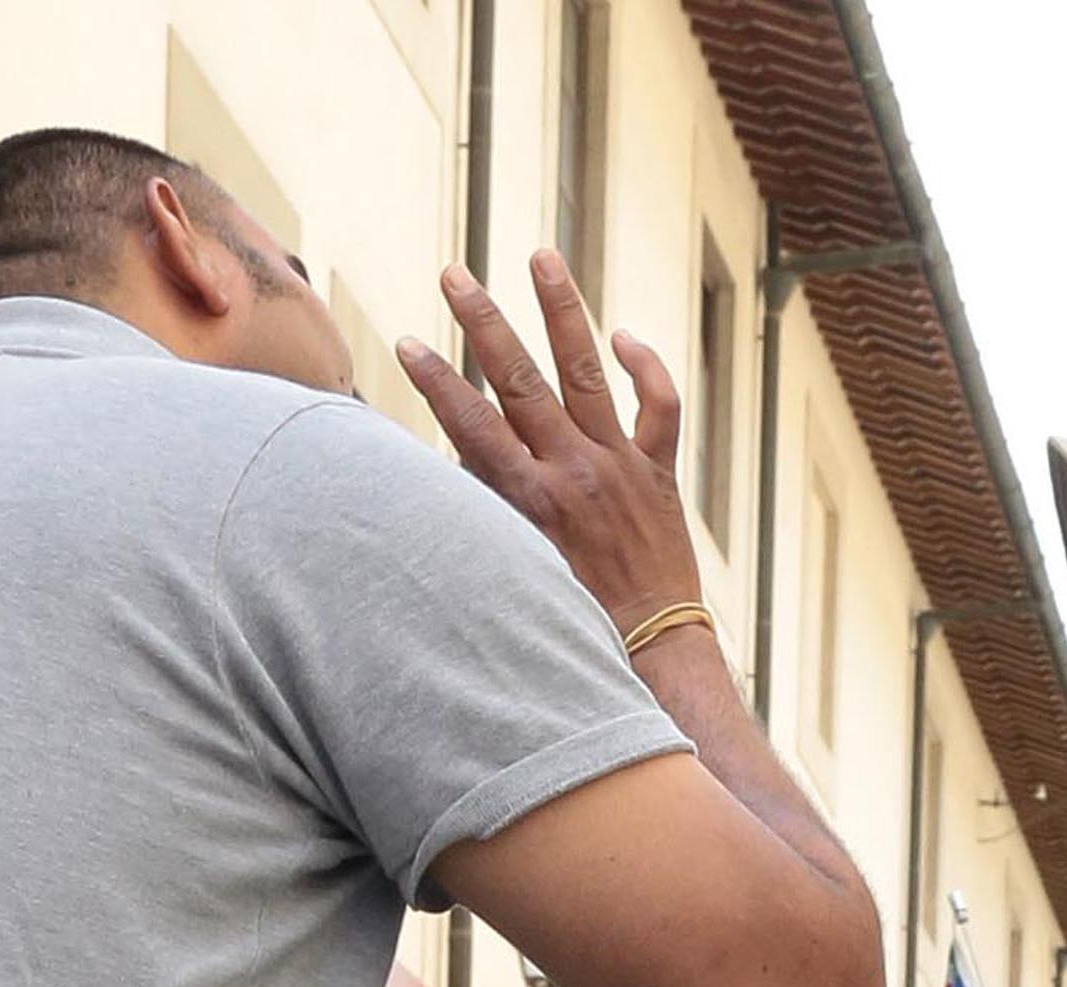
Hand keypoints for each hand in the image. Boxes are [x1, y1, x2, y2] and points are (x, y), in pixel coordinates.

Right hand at [395, 252, 703, 633]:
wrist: (654, 650)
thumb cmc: (576, 628)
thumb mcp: (516, 575)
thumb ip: (486, 518)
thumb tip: (450, 472)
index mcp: (531, 501)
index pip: (471, 425)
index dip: (437, 381)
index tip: (408, 343)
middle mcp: (574, 471)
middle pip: (519, 380)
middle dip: (482, 322)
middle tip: (455, 274)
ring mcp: (620, 465)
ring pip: (587, 370)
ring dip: (561, 309)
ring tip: (541, 256)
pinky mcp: (658, 471)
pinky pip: (658, 405)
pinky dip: (644, 367)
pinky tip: (622, 336)